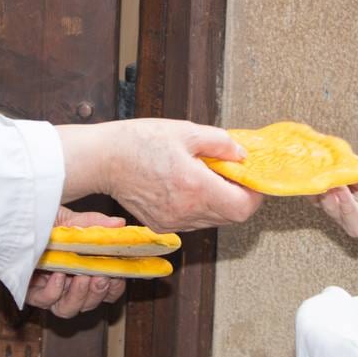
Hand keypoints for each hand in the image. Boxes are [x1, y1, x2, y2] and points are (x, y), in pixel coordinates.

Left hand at [24, 206, 125, 317]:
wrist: (18, 219)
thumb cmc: (46, 220)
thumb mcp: (72, 219)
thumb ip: (95, 224)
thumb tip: (120, 223)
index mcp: (83, 271)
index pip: (106, 290)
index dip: (114, 288)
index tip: (118, 274)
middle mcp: (67, 286)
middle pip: (89, 303)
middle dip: (97, 292)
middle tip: (101, 276)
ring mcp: (49, 292)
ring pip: (67, 309)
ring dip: (79, 296)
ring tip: (81, 277)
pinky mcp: (29, 292)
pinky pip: (44, 301)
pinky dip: (54, 291)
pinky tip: (58, 275)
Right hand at [57, 119, 263, 231]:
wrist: (102, 159)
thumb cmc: (138, 142)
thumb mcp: (186, 131)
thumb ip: (220, 143)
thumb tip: (242, 154)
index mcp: (195, 187)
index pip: (243, 207)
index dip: (255, 194)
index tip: (252, 177)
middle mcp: (186, 211)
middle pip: (231, 216)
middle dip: (238, 195)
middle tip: (231, 172)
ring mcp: (173, 222)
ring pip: (213, 220)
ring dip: (219, 201)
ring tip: (207, 175)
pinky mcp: (161, 225)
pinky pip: (193, 221)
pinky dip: (200, 206)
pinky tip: (188, 184)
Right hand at [316, 159, 357, 244]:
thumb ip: (346, 164)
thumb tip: (323, 156)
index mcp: (343, 186)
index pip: (320, 182)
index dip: (312, 175)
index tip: (304, 165)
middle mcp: (343, 202)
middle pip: (319, 197)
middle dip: (315, 186)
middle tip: (311, 175)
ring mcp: (350, 216)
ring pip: (330, 207)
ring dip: (328, 195)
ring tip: (328, 182)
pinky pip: (347, 216)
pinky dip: (343, 204)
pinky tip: (342, 193)